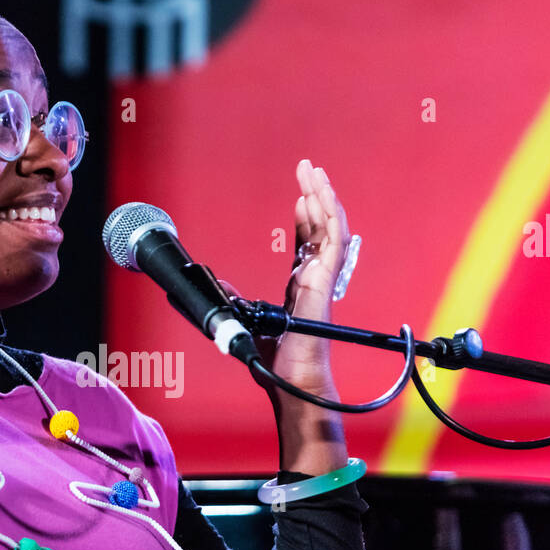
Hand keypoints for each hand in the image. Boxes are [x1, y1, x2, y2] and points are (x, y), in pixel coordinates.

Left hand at [218, 159, 348, 396]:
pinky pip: (335, 242)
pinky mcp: (324, 281)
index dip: (305, 219)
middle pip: (321, 229)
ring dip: (324, 198)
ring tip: (315, 173)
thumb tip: (214, 283)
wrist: (287, 379)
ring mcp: (322, 279)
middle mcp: (315, 278)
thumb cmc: (273, 361)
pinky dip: (331, 216)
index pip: (308, 244)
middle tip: (308, 170)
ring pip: (331, 228)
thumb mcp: (245, 319)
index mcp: (301, 287)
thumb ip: (234, 299)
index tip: (299, 198)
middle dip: (315, 197)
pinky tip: (322, 196)